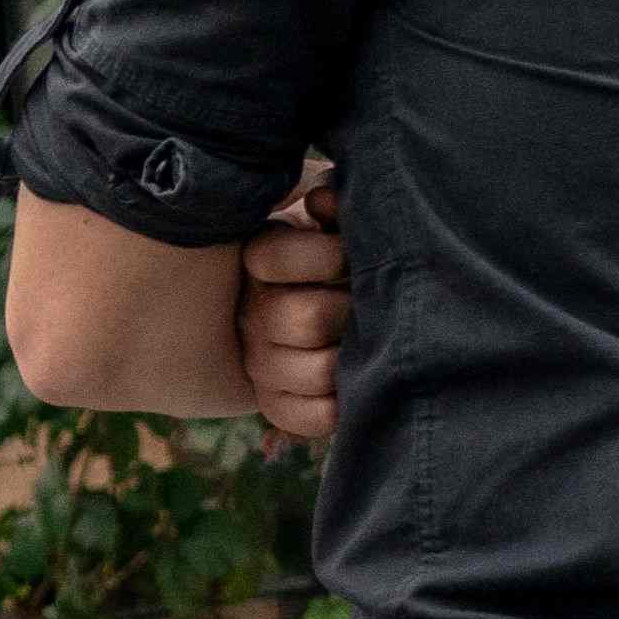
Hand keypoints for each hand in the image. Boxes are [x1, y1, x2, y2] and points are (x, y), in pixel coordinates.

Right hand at [237, 179, 351, 443]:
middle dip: (351, 309)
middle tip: (369, 302)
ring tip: (366, 340)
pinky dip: (340, 406)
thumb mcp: (328, 218)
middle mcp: (250, 315)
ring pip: (318, 372)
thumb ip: (331, 201)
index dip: (326, 256)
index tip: (349, 253)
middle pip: (306, 319)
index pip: (273, 258)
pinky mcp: (274, 404)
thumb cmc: (332, 247)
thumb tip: (323, 201)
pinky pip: (312, 417)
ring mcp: (259, 363)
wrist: (319, 296)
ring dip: (353, 357)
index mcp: (255, 261)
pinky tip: (351, 382)